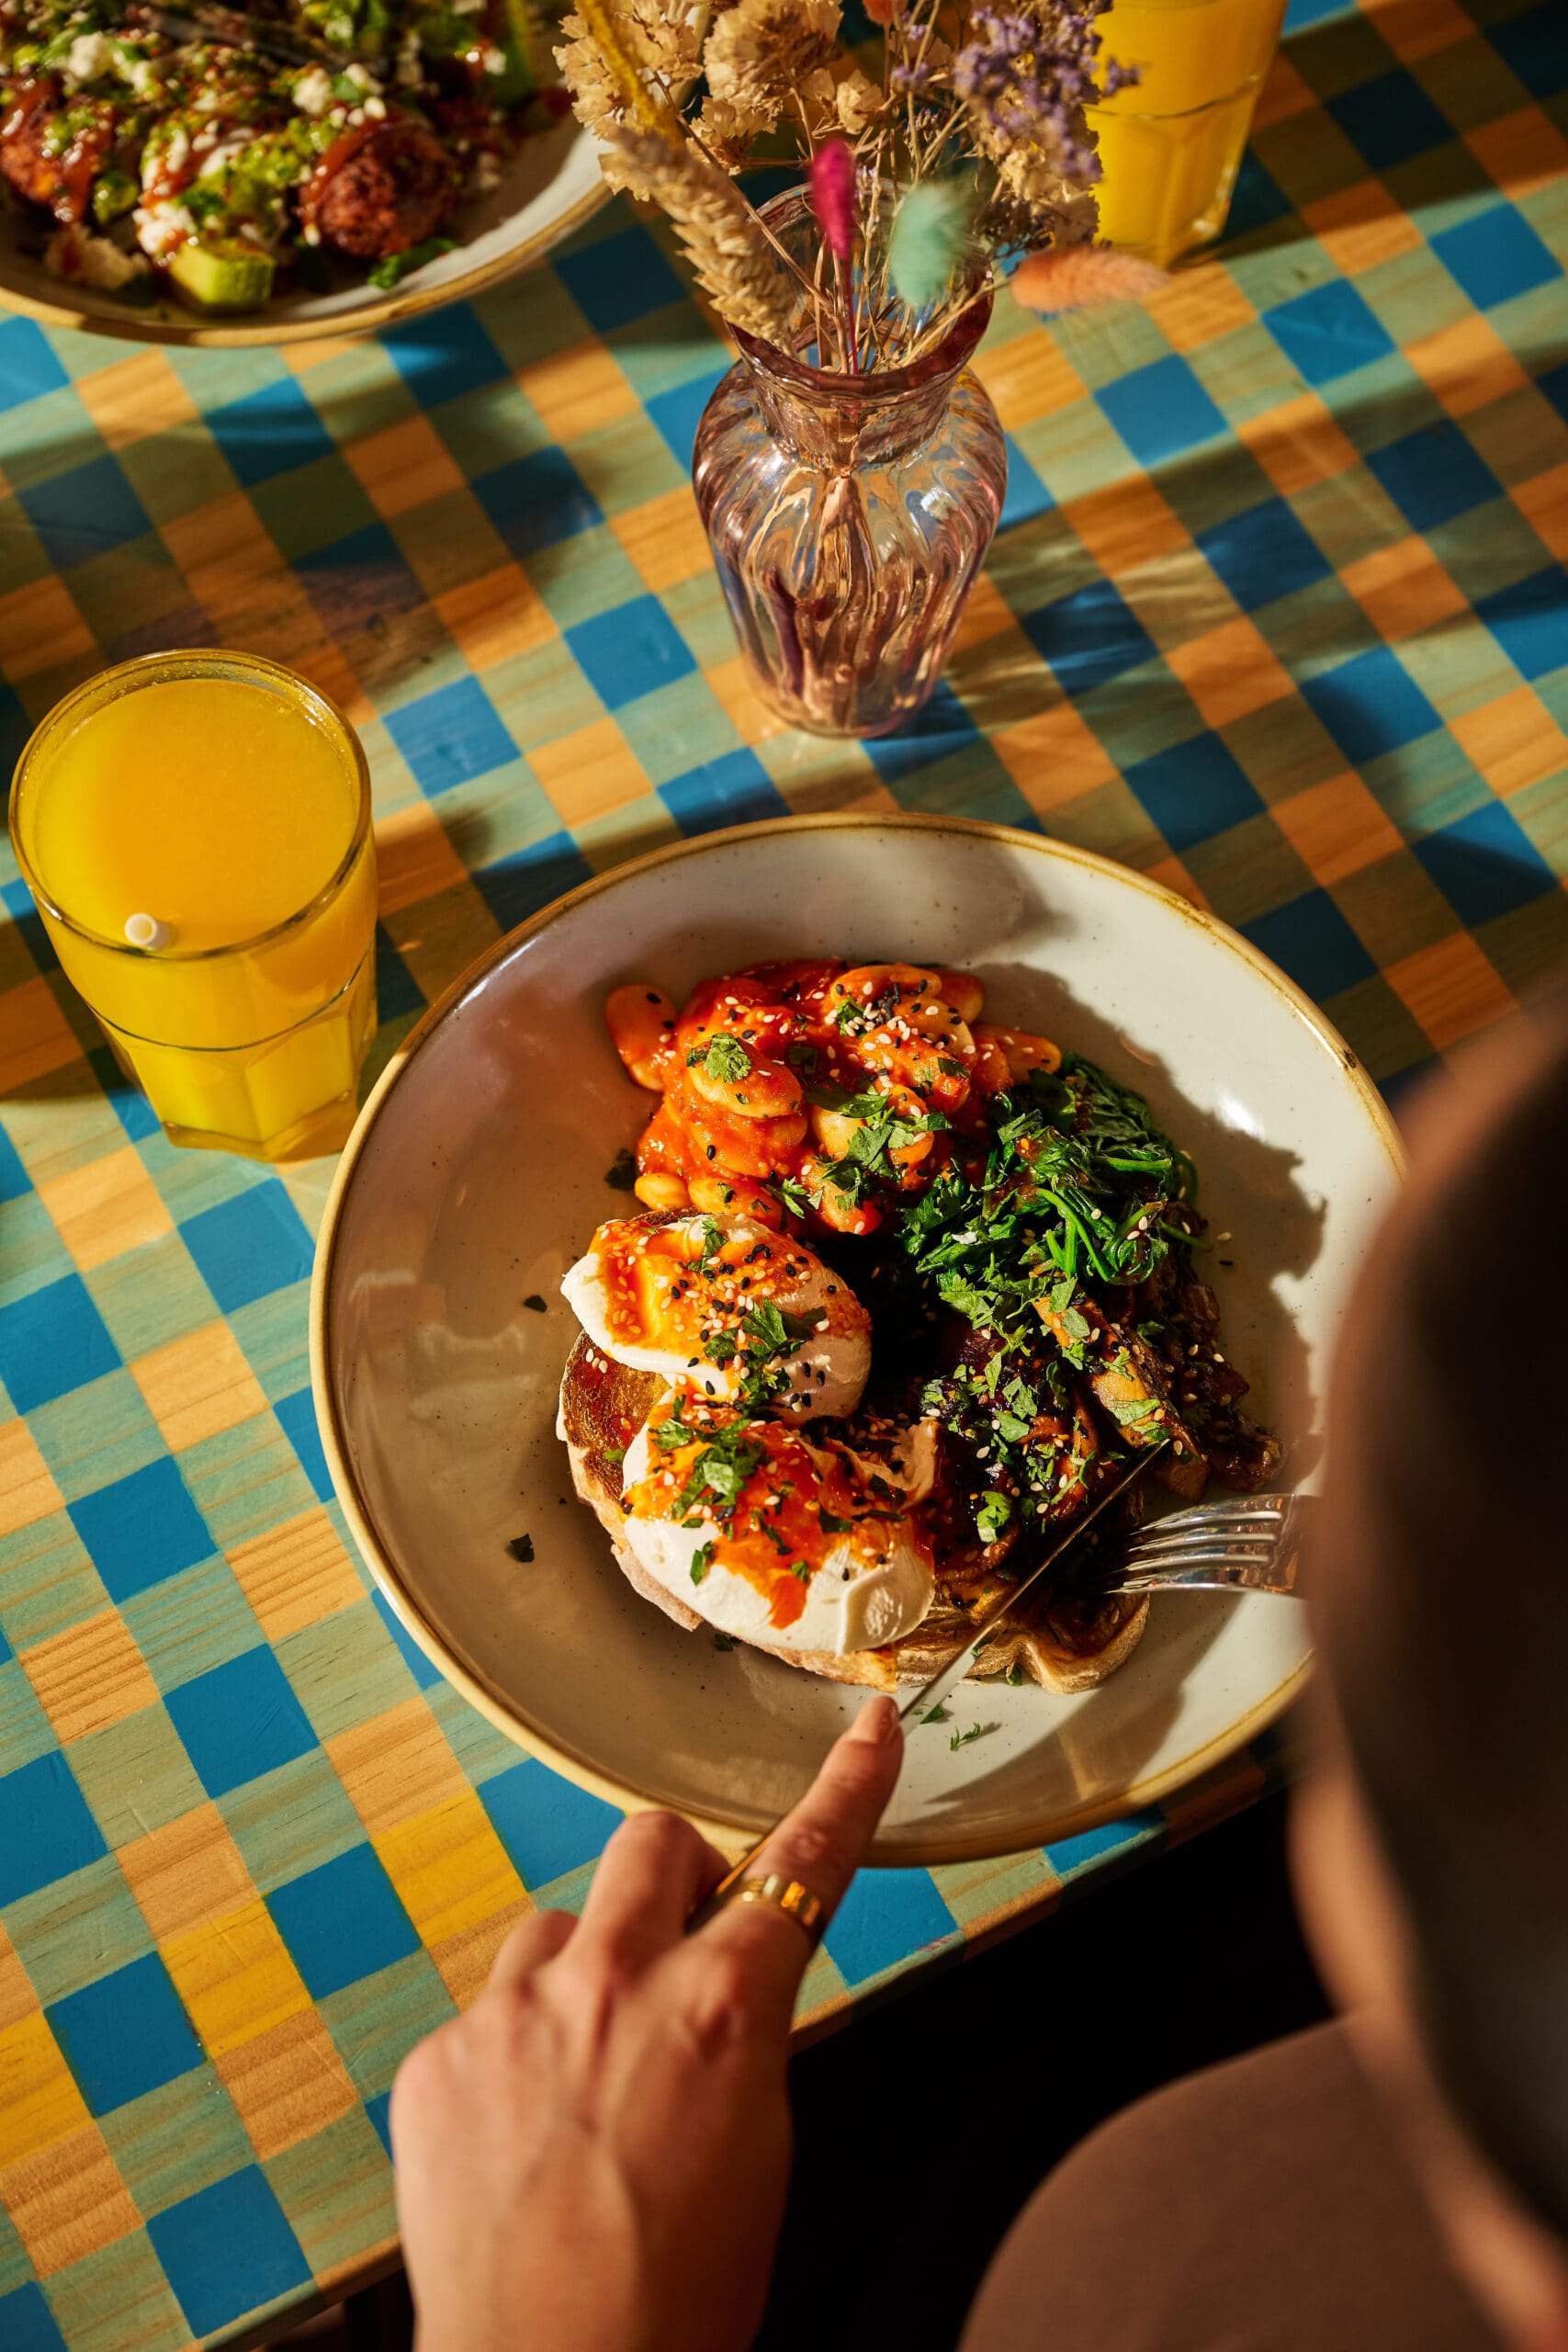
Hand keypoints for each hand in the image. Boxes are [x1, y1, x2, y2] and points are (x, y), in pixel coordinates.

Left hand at [390, 1695, 903, 2351]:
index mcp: (721, 2009)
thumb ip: (741, 2035)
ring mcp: (513, 2015)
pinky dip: (515, 2056)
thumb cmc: (676, 2301)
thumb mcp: (762, 2149)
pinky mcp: (439, 2060)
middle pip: (655, 1842)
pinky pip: (489, 2014)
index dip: (847, 1790)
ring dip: (586, 1976)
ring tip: (593, 2083)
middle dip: (681, 1874)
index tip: (868, 1732)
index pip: (803, 1864)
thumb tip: (727, 1990)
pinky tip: (530, 2139)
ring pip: (560, 1928)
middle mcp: (613, 1985)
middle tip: (686, 1942)